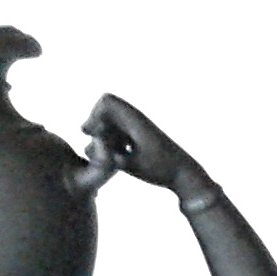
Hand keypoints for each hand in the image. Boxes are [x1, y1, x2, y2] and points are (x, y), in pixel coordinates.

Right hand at [82, 94, 198, 189]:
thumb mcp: (134, 165)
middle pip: (106, 108)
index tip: (91, 133)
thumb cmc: (162, 171)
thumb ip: (110, 156)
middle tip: (90, 138)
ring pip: (112, 120)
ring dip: (104, 132)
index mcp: (136, 120)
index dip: (94, 114)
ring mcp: (138, 128)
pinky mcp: (140, 138)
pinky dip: (112, 139)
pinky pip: (120, 131)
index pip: (107, 100)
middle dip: (96, 122)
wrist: (186, 175)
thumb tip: (90, 148)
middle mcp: (137, 120)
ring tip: (102, 149)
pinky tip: (114, 156)